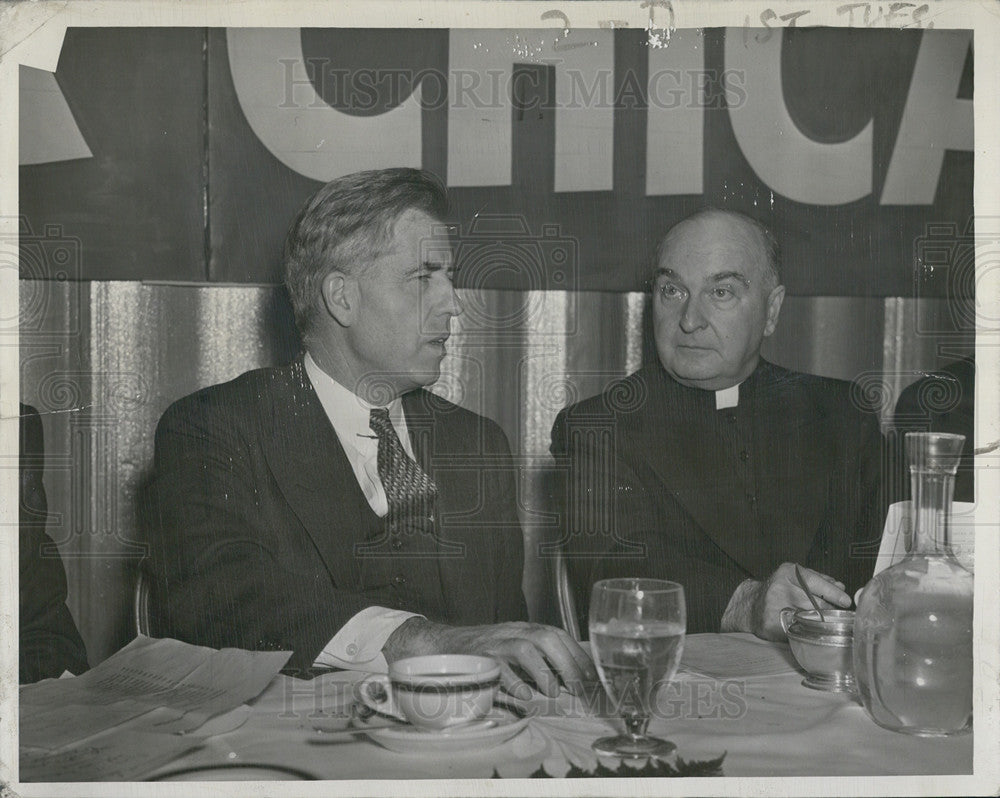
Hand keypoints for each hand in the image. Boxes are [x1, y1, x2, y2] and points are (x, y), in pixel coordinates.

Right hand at [383, 618, 596, 698]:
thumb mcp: (513, 649)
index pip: (558, 635)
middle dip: (568, 662)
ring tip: (553, 692)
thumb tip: (571, 680)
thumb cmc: (483, 654)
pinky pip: (500, 670)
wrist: (442, 647)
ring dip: (544, 672)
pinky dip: (516, 685)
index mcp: (523, 629)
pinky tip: (525, 697)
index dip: (578, 655)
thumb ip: (539, 659)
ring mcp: (493, 644)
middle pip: (546, 637)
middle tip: (579, 688)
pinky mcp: (478, 660)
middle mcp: (510, 632)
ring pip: (524, 648)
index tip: (592, 678)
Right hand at [724, 563, 851, 640]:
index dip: (833, 592)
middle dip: (829, 610)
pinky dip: (806, 631)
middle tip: (837, 615)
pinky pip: (798, 630)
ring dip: (820, 621)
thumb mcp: (796, 577)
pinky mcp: (771, 624)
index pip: (814, 582)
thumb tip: (841, 587)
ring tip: (821, 621)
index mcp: (787, 572)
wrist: (752, 606)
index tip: (846, 601)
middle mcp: (779, 587)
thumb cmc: (779, 590)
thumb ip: (819, 580)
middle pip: (815, 602)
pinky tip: (806, 628)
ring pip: (809, 617)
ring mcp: (774, 606)